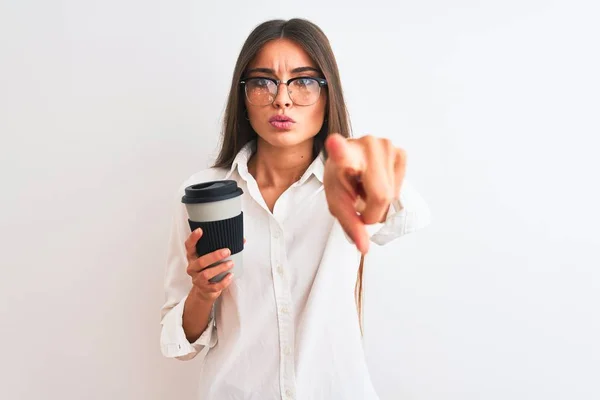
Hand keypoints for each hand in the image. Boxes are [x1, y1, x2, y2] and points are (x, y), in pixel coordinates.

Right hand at [184, 228, 236, 301]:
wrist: (205, 290)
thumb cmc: (210, 269)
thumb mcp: (212, 259)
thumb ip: (223, 248)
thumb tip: (242, 239)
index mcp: (193, 257)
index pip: (189, 246)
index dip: (193, 238)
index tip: (200, 230)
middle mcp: (192, 268)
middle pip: (200, 262)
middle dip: (214, 256)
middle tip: (227, 251)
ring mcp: (197, 279)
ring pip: (206, 274)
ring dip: (220, 268)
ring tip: (231, 263)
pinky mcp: (204, 289)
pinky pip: (214, 286)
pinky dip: (224, 281)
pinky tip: (230, 276)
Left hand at [323, 133, 406, 253]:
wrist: (349, 160)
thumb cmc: (342, 179)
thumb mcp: (338, 203)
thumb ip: (350, 225)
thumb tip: (365, 248)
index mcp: (343, 155)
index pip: (341, 152)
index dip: (338, 149)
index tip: (334, 142)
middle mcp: (366, 146)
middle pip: (381, 195)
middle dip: (372, 210)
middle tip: (360, 202)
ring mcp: (386, 146)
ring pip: (393, 194)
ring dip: (381, 201)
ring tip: (367, 188)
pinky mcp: (401, 152)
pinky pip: (401, 188)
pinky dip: (391, 193)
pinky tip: (378, 182)